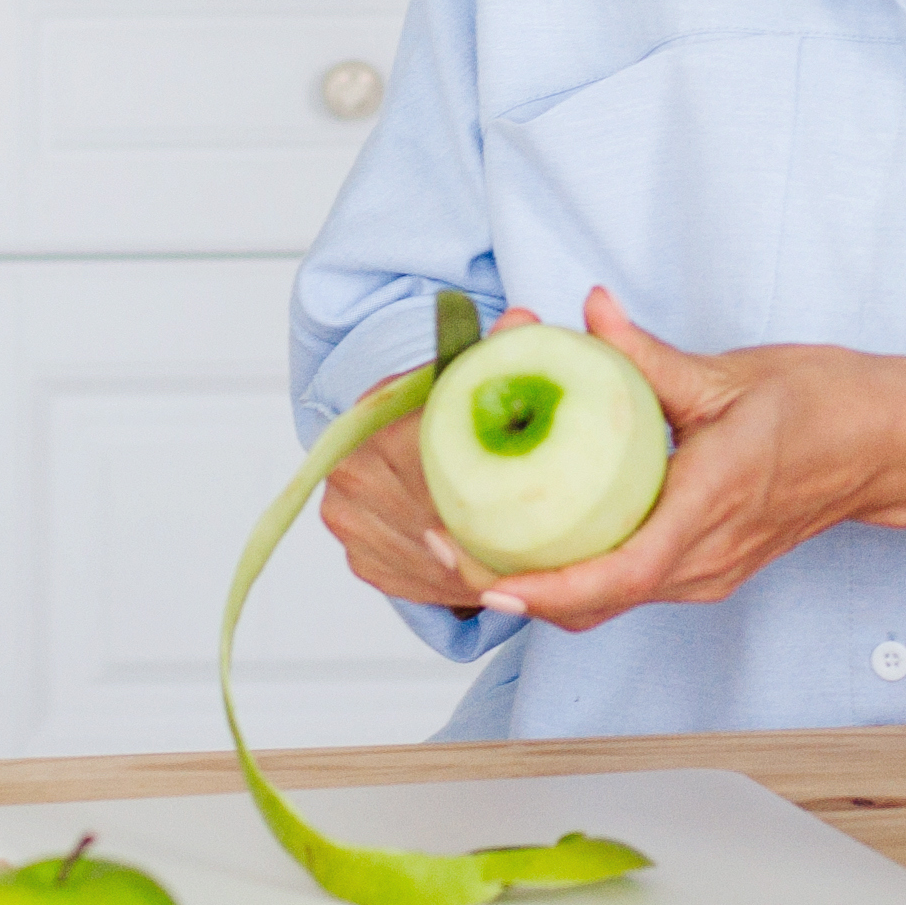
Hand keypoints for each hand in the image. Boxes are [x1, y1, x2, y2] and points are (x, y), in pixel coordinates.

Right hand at [317, 305, 545, 611]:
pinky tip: (492, 568)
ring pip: (439, 560)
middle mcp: (352, 472)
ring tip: (531, 554)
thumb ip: (496, 350)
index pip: (446, 461)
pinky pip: (426, 583)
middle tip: (555, 535)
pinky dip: (462, 579)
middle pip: (445, 520)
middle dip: (500, 532)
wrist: (390, 434)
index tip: (549, 491)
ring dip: (485, 563)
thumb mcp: (470, 372)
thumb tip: (525, 321)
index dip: (503, 482)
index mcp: (376, 417)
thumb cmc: (439, 407)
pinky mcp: (360, 559)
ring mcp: (350, 520)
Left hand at [473, 289, 905, 634]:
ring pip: (607, 600)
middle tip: (447, 545)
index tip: (484, 580)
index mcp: (711, 509)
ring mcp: (708, 571)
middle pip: (596, 604)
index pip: (617, 577)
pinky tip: (535, 530)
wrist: (893, 447)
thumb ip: (650, 357)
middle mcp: (705, 560)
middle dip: (514, 588)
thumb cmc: (829, 408)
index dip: (544, 590)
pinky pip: (626, 582)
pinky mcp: (706, 566)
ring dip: (539, 583)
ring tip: (474, 539)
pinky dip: (574, 571)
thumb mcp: (734, 376)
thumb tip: (588, 312)